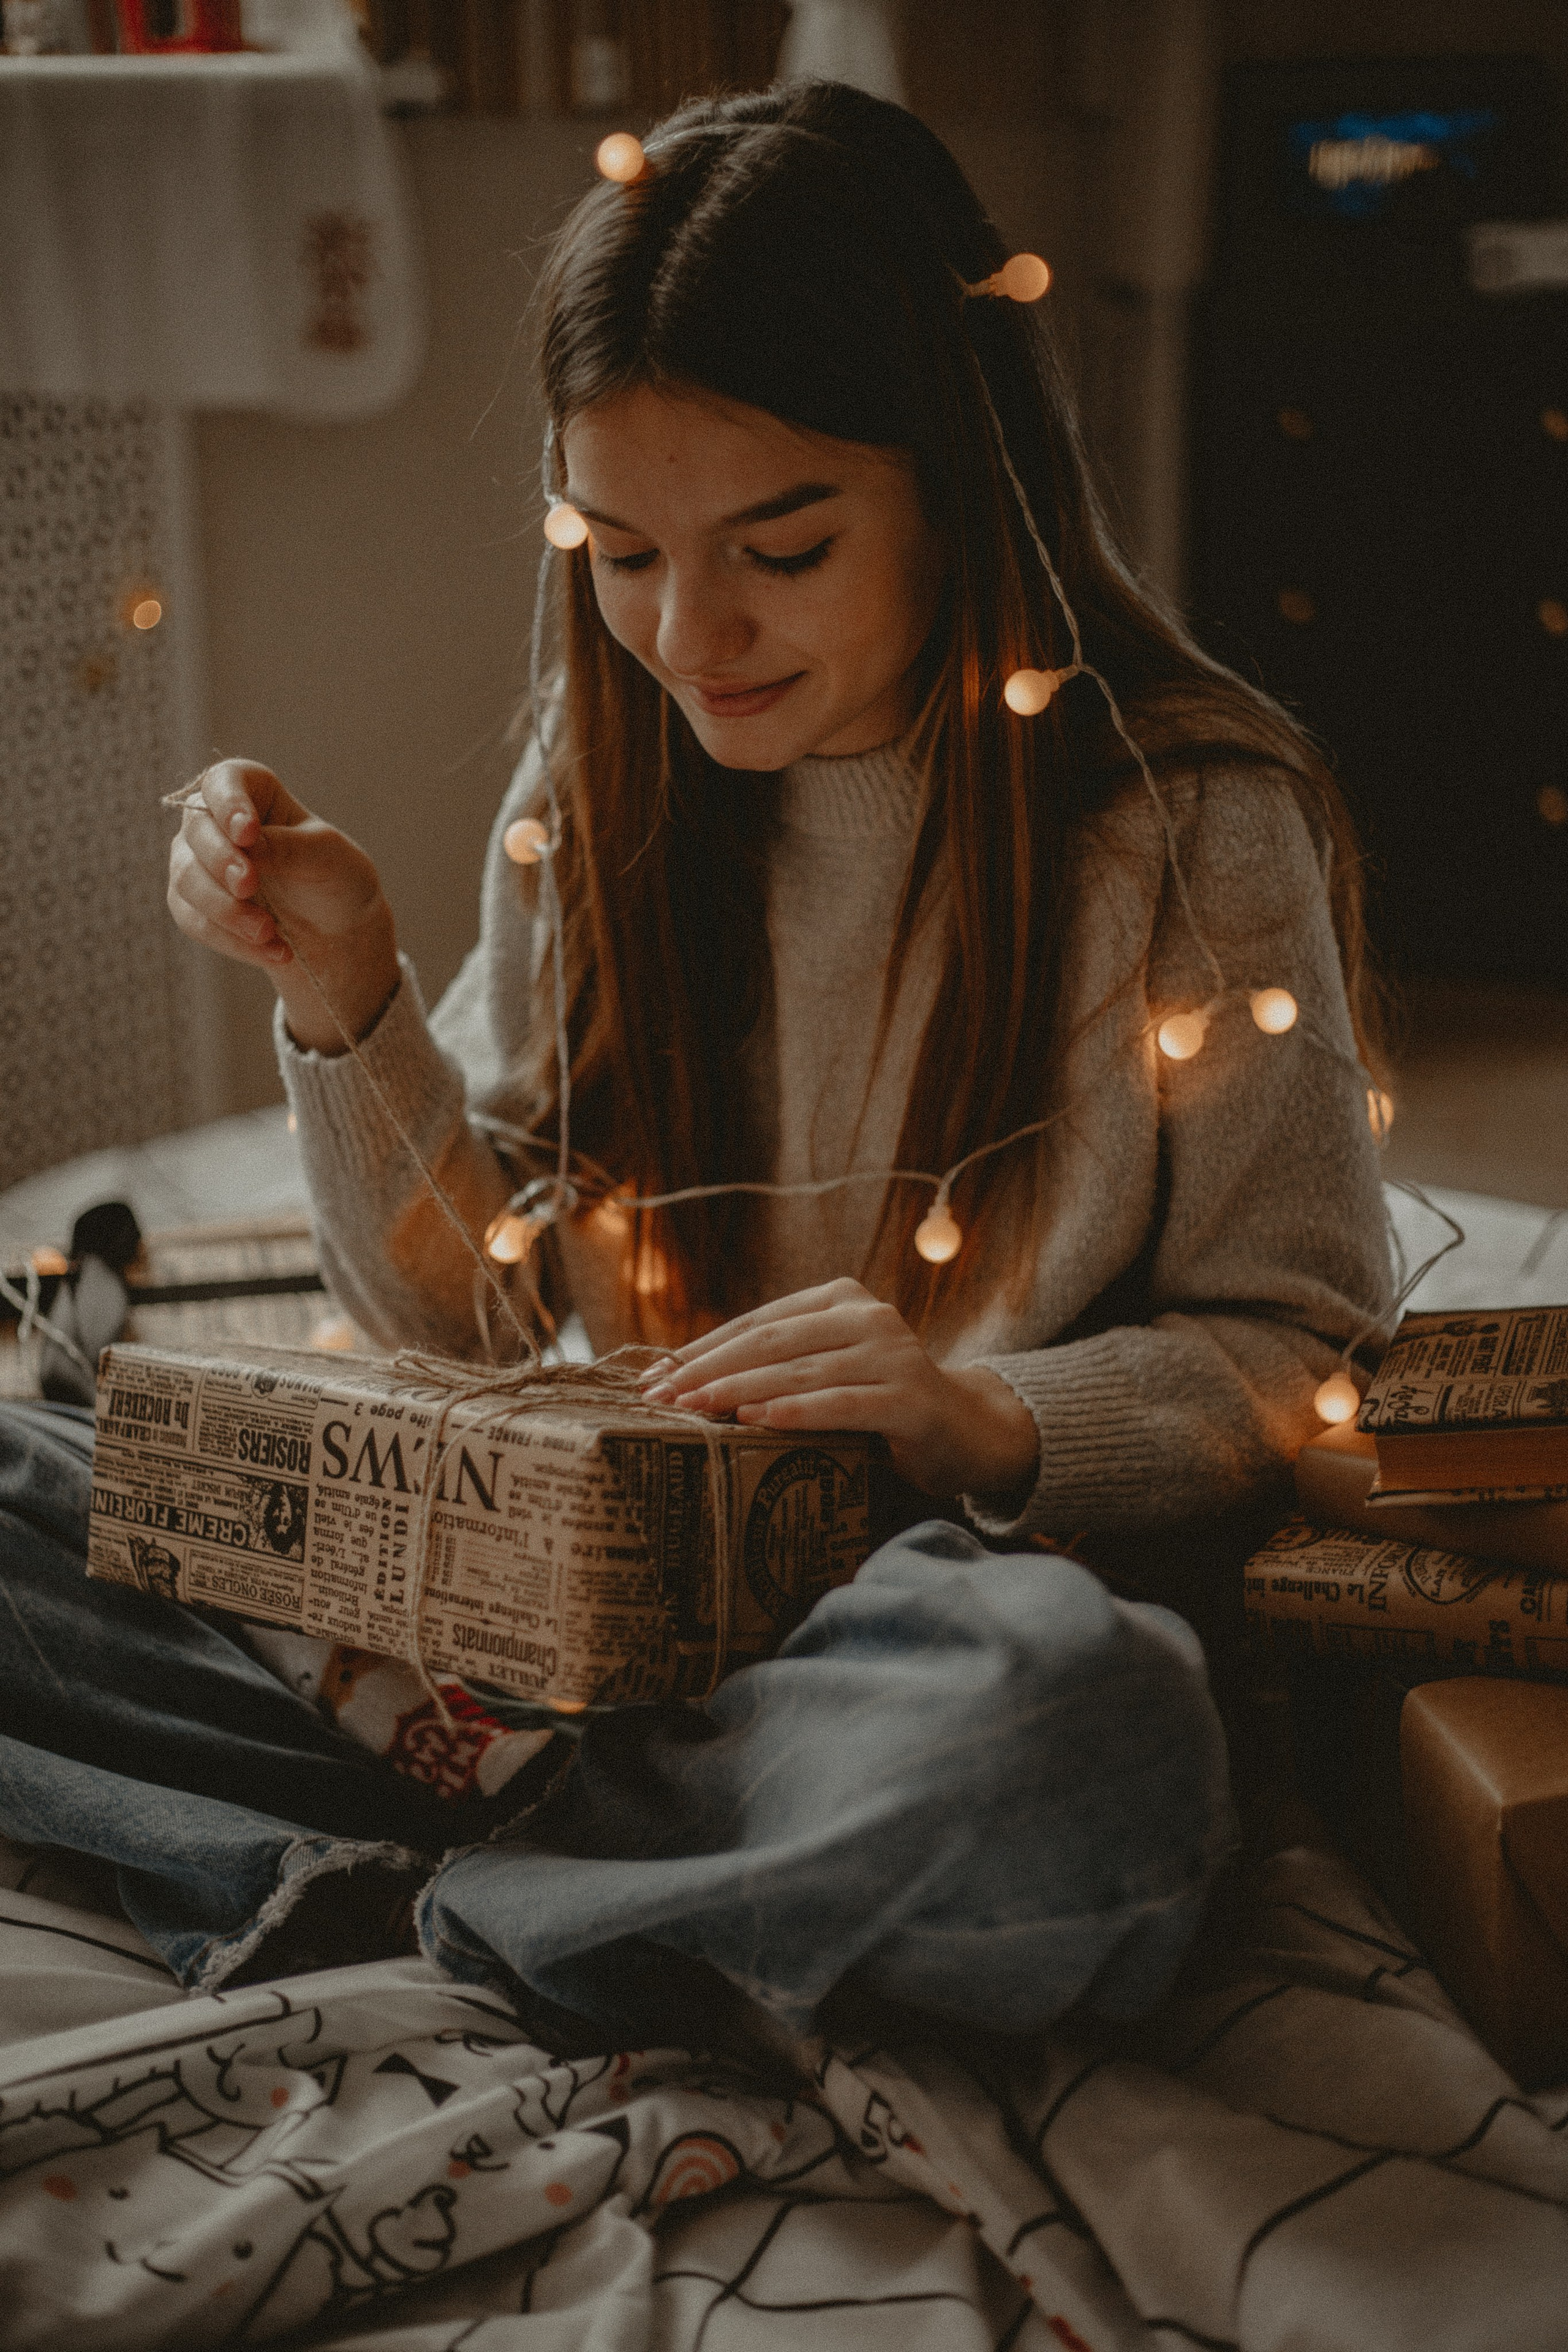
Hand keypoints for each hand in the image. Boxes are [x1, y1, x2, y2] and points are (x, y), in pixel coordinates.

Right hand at [166, 760, 398, 1053]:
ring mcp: (198, 861)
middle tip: (248, 885)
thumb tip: (245, 846)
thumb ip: (286, 847)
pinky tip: (271, 951)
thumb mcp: (326, 857)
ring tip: (268, 932)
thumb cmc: (334, 877)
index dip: (229, 804)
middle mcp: (216, 820)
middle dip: (221, 860)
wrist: (335, 931)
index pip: (224, 781)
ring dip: (226, 909)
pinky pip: (194, 920)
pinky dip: (231, 940)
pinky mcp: (192, 904)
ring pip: (187, 878)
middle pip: (197, 829)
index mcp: (254, 791)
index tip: (247, 832)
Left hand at [639, 1277, 1039, 1502]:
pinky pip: (843, 1404)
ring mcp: (893, 1355)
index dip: (703, 1348)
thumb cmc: (880, 1407)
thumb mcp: (827, 1373)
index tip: (655, 1377)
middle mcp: (869, 1317)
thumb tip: (683, 1380)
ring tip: (692, 1409)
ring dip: (738, 1391)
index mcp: (841, 1300)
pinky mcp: (910, 1398)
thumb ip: (777, 1367)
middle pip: (772, 1342)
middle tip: (660, 1397)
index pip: (758, 1322)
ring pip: (800, 1371)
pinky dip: (796, 1411)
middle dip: (709, 1369)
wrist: (967, 1433)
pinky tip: (755, 1422)